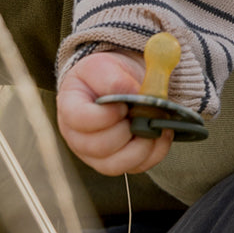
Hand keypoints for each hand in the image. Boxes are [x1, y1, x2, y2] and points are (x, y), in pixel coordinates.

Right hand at [56, 50, 173, 174]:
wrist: (120, 81)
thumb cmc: (108, 75)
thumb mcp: (106, 65)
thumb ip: (115, 79)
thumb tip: (133, 94)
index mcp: (71, 108)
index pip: (78, 120)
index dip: (103, 116)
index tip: (123, 105)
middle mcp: (79, 137)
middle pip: (98, 147)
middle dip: (125, 131)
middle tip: (141, 114)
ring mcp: (97, 154)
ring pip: (115, 165)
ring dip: (141, 147)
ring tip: (155, 126)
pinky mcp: (118, 161)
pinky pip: (135, 167)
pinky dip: (154, 153)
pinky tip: (162, 134)